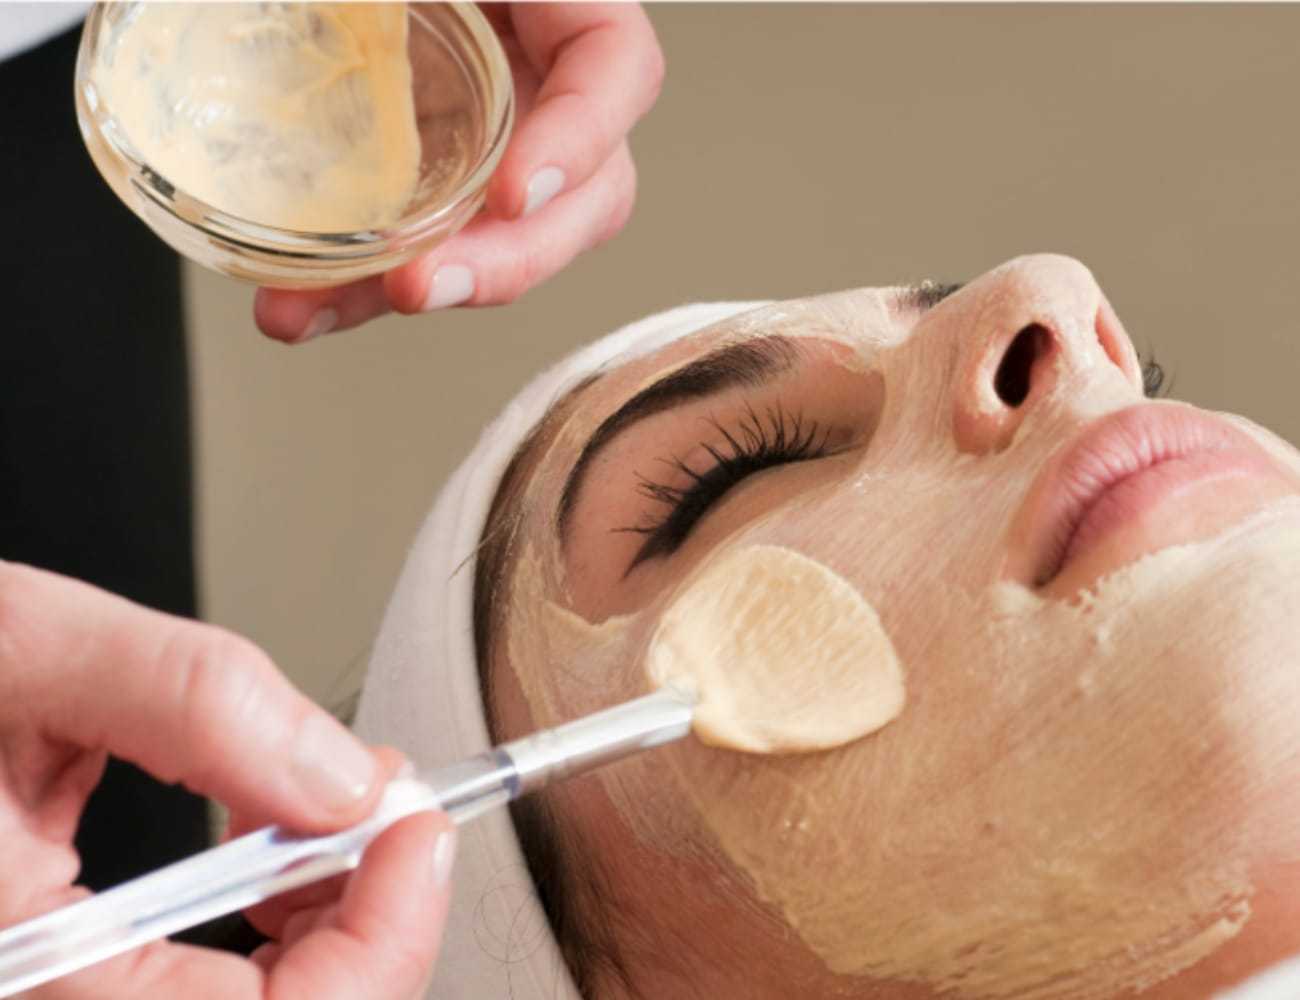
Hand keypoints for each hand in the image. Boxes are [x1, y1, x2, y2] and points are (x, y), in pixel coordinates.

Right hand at [0, 561, 454, 998]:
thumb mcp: (22, 648)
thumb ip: (195, 704)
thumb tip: (346, 780)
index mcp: (18, 974)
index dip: (379, 941)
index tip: (417, 829)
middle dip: (365, 925)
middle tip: (390, 814)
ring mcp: (54, 993)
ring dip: (326, 923)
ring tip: (332, 819)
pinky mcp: (66, 976)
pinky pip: (201, 987)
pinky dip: (268, 924)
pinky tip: (269, 851)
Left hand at [254, 2, 663, 342]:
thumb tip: (360, 12)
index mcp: (565, 7)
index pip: (618, 72)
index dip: (581, 138)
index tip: (517, 189)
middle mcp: (543, 86)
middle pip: (579, 199)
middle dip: (505, 259)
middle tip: (421, 286)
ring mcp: (493, 141)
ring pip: (494, 243)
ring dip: (409, 289)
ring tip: (307, 313)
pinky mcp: (432, 180)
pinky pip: (416, 247)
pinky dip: (352, 289)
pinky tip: (290, 307)